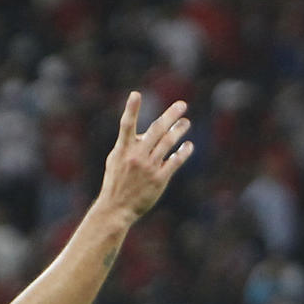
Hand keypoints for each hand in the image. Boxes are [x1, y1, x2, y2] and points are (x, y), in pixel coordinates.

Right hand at [97, 92, 192, 222]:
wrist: (117, 208)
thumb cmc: (115, 182)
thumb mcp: (115, 160)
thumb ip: (128, 145)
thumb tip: (145, 133)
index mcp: (123, 150)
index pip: (126, 126)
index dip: (131, 109)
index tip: (135, 94)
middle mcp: (136, 156)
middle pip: (156, 130)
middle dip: (170, 115)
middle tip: (182, 105)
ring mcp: (148, 167)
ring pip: (168, 143)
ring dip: (179, 131)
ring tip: (186, 123)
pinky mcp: (159, 179)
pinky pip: (174, 161)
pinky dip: (183, 152)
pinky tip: (188, 146)